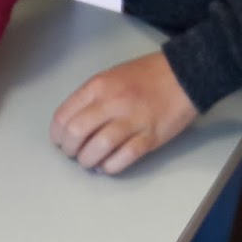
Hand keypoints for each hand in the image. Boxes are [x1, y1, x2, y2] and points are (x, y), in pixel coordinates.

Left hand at [51, 52, 197, 173]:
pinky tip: (107, 166)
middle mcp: (112, 102)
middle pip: (77, 133)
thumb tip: (72, 126)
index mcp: (98, 86)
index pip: (64, 116)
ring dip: (88, 161)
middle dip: (70, 150)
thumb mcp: (110, 77)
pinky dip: (110, 167)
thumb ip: (90, 98)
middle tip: (74, 154)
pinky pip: (123, 157)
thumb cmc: (146, 76)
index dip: (57, 135)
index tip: (61, 142)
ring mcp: (132, 120)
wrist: (184, 74)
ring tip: (90, 162)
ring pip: (98, 148)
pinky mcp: (150, 136)